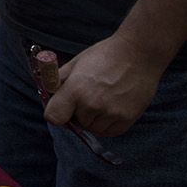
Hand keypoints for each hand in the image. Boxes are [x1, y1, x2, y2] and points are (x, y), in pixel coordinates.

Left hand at [44, 34, 163, 136]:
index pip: (54, 117)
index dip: (55, 112)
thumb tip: (48, 92)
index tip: (60, 107)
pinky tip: (110, 107)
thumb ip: (59, 80)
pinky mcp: (127, 120)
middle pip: (75, 123)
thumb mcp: (76, 62)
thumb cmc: (105, 55)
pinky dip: (107, 124)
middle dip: (77, 112)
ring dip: (93, 119)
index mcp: (75, 89)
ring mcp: (110, 114)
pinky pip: (109, 132)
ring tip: (101, 99)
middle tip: (87, 95)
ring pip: (92, 128)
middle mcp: (92, 105)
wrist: (138, 54)